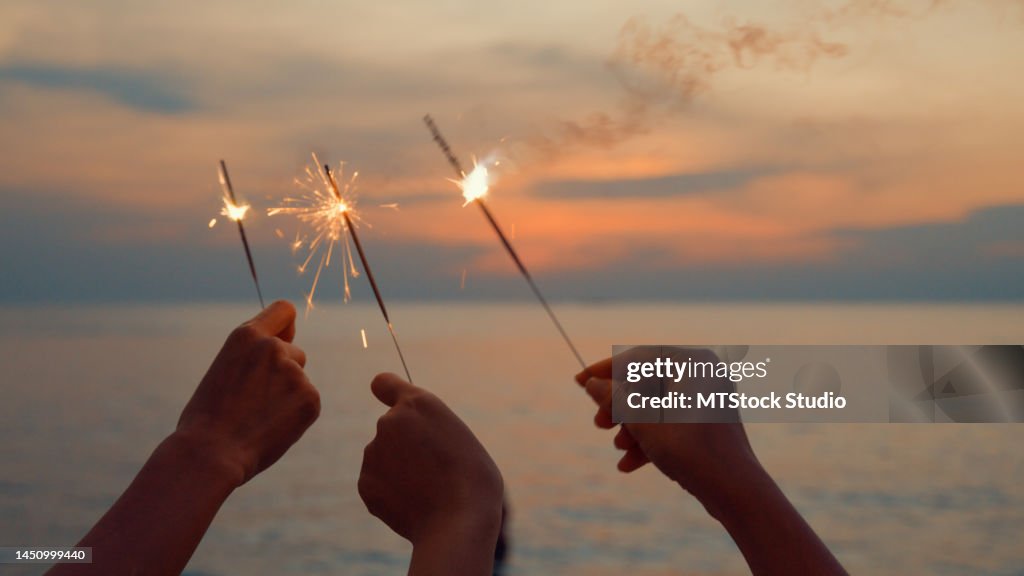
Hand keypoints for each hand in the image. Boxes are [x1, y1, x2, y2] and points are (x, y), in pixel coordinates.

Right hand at [175, 300, 319, 486]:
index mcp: (246, 336)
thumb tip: (287, 345)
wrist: (209, 454)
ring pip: (299, 379)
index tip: (283, 339)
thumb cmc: (207, 417)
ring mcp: (294, 373)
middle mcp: (273, 348)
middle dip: (283, 372)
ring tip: (258, 417)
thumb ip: (254, 355)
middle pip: (294, 352)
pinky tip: (271, 428)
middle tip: (254, 401)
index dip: (285, 326)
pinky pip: (308, 402)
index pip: (284, 311)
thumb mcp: (224, 369)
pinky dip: (296, 416)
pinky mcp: (310, 398)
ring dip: (287, 395)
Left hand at [359, 373, 502, 546]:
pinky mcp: (365, 483)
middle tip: (435, 469)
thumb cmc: (472, 479)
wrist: (458, 521)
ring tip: (428, 490)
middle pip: (392, 429)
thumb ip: (429, 430)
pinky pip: (377, 484)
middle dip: (405, 445)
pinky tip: (414, 504)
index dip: (387, 392)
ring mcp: (373, 452)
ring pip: (384, 458)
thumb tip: (410, 446)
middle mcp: (389, 421)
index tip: (388, 399)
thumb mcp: (458, 437)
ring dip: (400, 470)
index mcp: (418, 404)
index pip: (384, 384)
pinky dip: (391, 494)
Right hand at [575, 347, 756, 501]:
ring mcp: (708, 400)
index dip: (605, 370)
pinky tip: (628, 464)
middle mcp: (704, 375)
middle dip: (620, 408)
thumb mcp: (643, 421)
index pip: (640, 357)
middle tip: (599, 424)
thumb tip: (591, 384)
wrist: (735, 490)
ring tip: (618, 448)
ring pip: (658, 406)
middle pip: (648, 384)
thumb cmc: (690, 449)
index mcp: (693, 362)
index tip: (579, 381)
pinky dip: (650, 440)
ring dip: (633, 427)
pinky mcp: (708, 424)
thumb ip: (613, 398)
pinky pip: (672, 423)